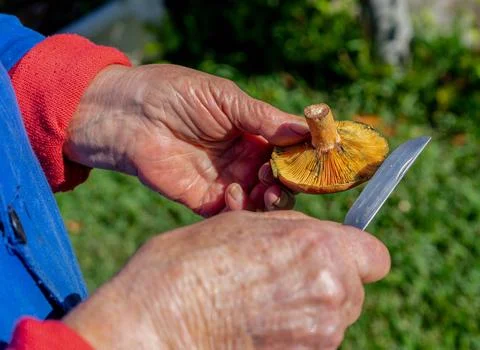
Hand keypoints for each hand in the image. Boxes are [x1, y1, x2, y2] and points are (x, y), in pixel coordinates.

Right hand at [63, 211, 389, 348]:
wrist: (159, 321)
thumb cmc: (194, 263)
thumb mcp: (246, 224)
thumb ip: (296, 232)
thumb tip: (320, 241)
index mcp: (322, 249)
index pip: (376, 257)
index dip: (354, 254)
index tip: (333, 255)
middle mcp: (332, 295)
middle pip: (354, 288)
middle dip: (330, 280)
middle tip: (285, 275)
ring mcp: (320, 337)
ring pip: (335, 316)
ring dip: (311, 307)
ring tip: (264, 299)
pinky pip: (314, 341)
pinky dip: (296, 331)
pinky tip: (259, 322)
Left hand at [64, 64, 308, 215]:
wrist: (129, 115)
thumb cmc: (176, 95)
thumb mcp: (226, 99)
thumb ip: (264, 118)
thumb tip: (307, 129)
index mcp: (252, 131)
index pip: (288, 150)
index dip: (303, 158)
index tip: (316, 162)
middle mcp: (243, 158)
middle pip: (280, 180)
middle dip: (287, 182)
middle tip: (281, 178)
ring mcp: (225, 180)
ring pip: (260, 201)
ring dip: (269, 199)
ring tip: (264, 189)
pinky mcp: (203, 200)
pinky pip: (231, 214)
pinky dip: (240, 209)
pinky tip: (232, 193)